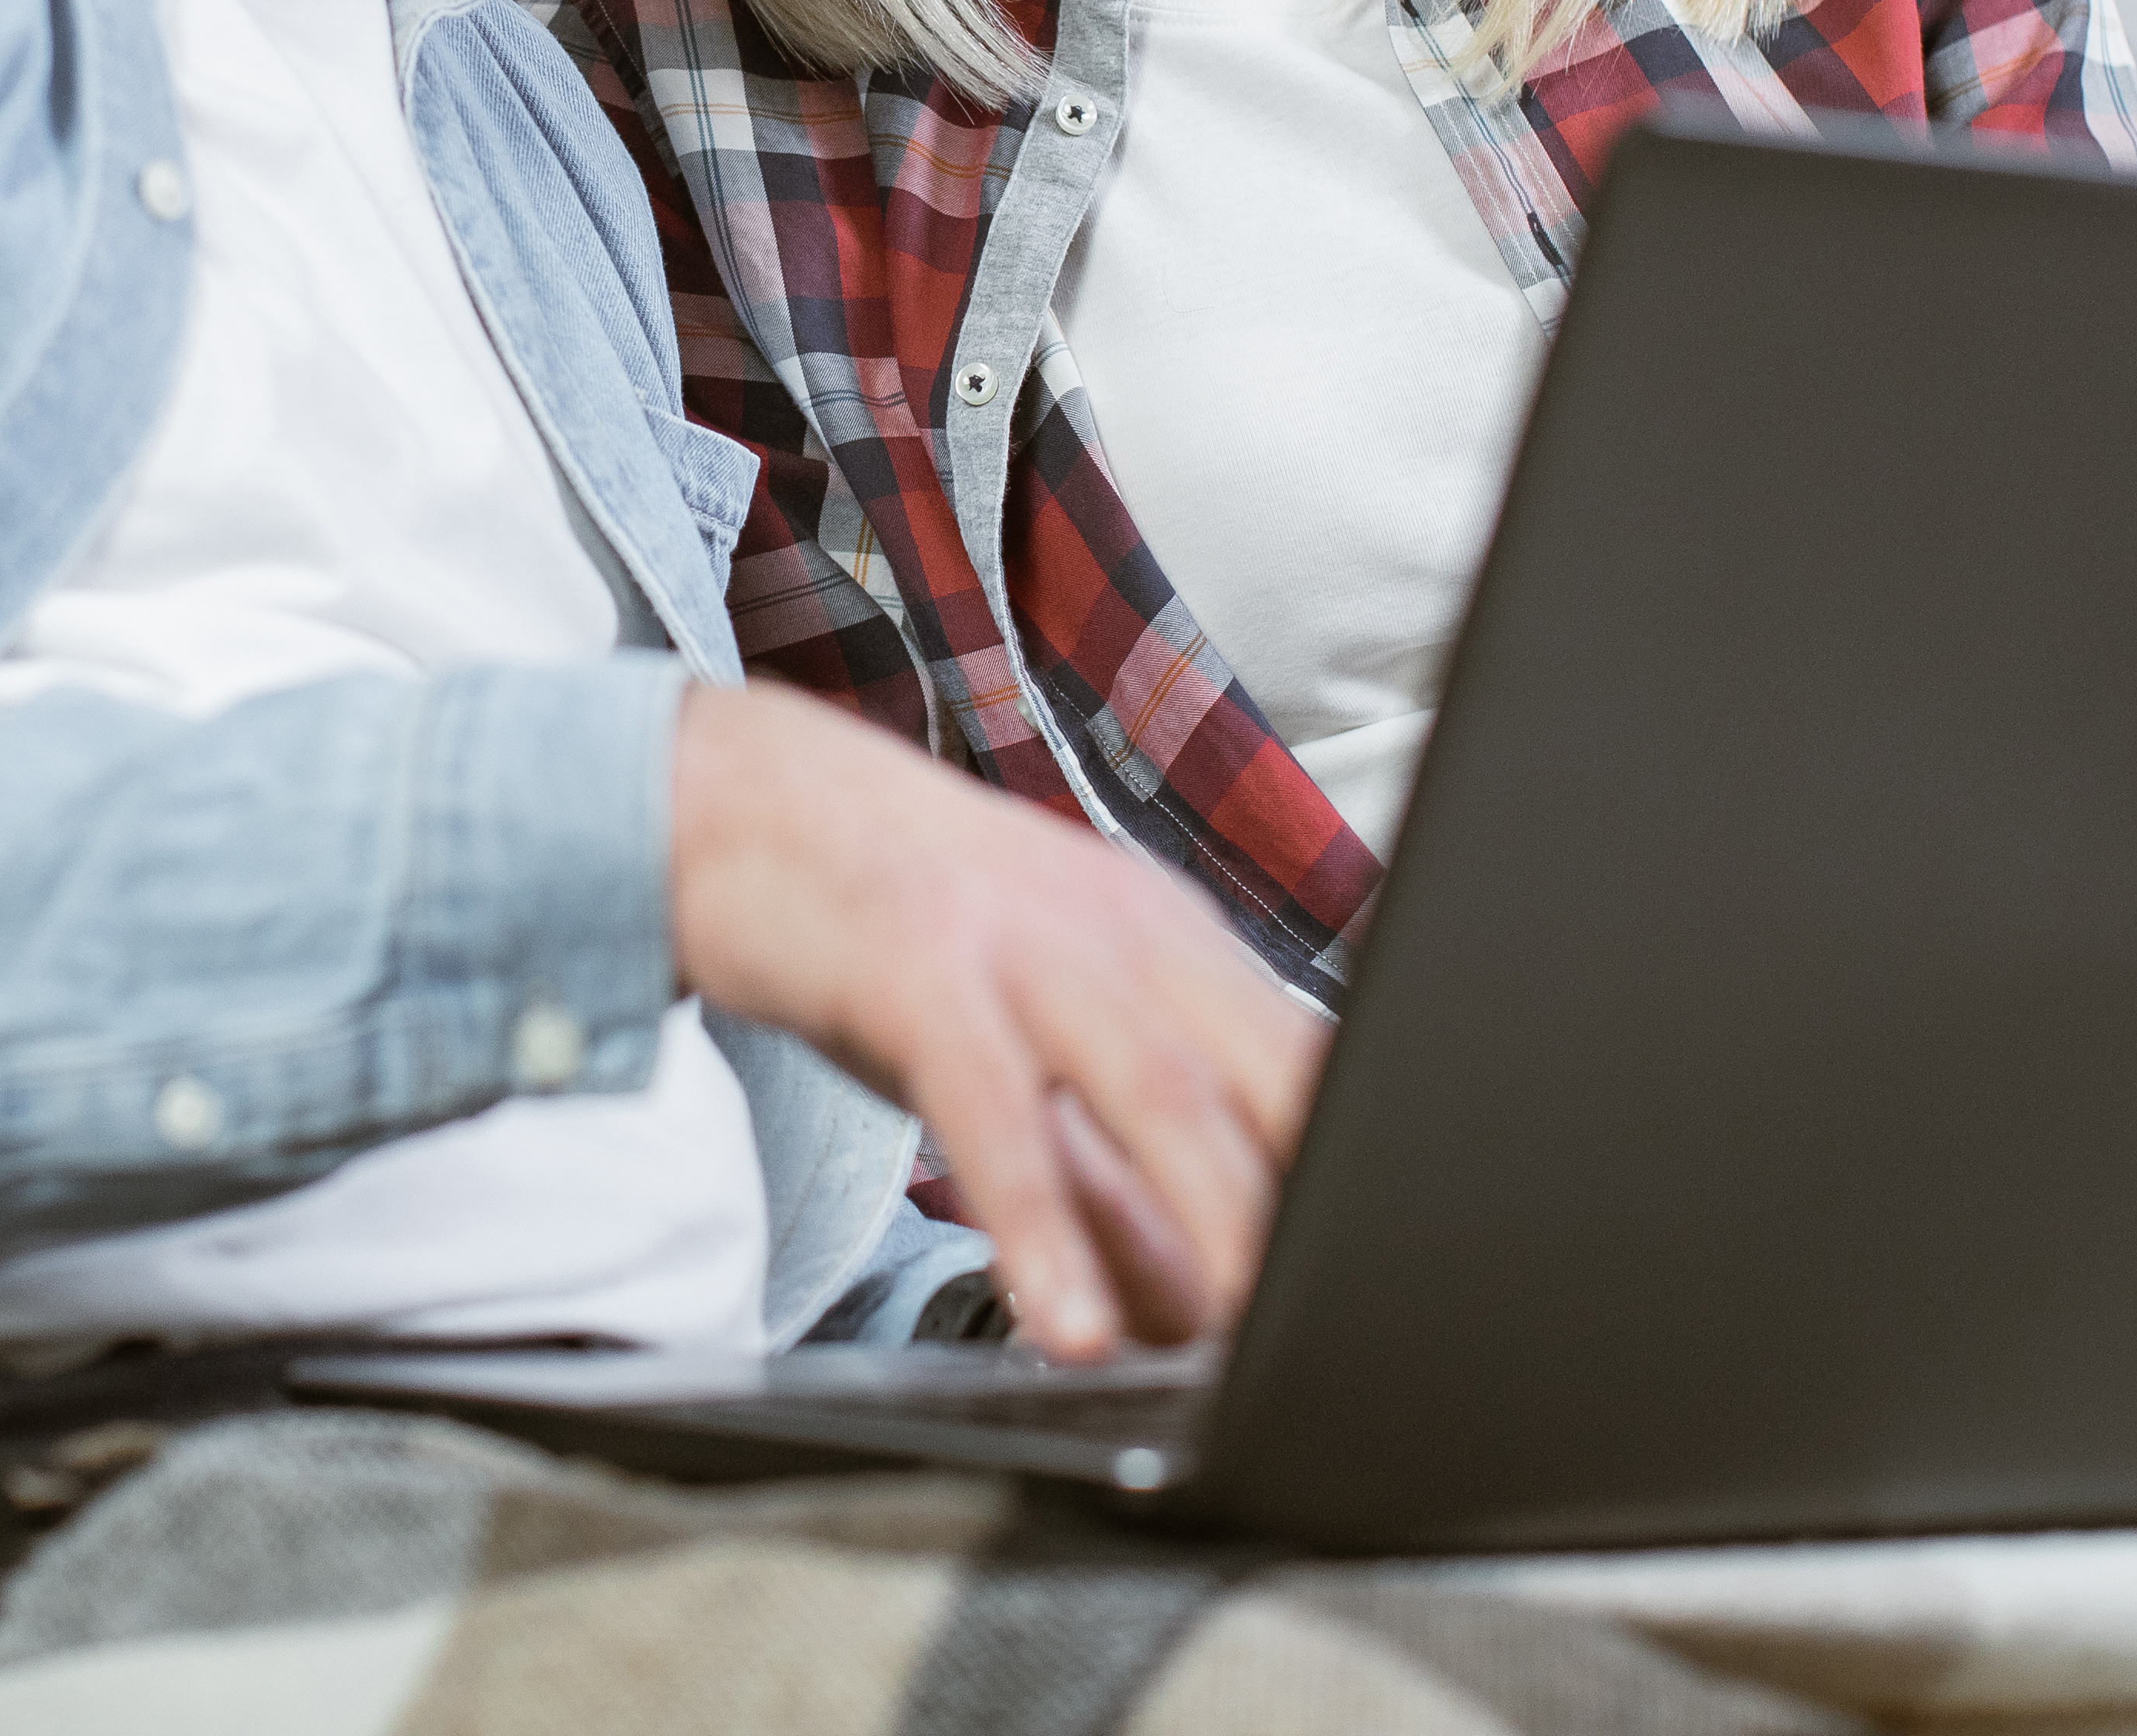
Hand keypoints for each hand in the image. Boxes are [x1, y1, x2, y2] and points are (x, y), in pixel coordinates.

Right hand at [667, 682, 1325, 1362]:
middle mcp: (1125, 932)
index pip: (1312, 1061)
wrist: (742, 801)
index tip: (1394, 1278)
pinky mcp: (921, 973)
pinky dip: (1042, 1225)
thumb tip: (1200, 1315)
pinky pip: (997, 1115)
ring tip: (1248, 1334)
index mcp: (1175, 941)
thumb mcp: (1034, 1044)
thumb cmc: (901, 932)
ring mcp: (1027, 945)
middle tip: (1349, 1330)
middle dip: (1320, 1208)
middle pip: (1266, 1075)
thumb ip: (1117, 1181)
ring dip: (1218, 1218)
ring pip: (1159, 1089)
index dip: (1367, 1171)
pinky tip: (1069, 1320)